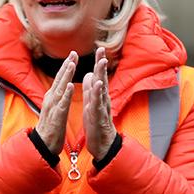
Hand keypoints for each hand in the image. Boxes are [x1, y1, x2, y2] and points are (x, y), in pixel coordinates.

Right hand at [35, 51, 78, 154]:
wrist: (43, 145)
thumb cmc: (51, 128)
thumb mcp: (54, 109)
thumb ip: (58, 98)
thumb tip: (61, 87)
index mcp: (52, 97)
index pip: (60, 79)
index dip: (66, 66)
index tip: (73, 54)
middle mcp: (51, 99)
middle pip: (60, 79)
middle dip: (67, 65)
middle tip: (74, 52)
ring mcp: (53, 107)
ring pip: (61, 88)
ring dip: (66, 75)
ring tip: (72, 63)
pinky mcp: (57, 117)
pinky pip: (62, 103)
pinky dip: (66, 94)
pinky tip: (71, 85)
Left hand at [81, 46, 117, 160]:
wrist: (102, 145)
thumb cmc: (96, 124)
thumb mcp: (92, 103)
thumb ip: (92, 89)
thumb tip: (90, 74)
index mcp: (98, 96)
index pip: (98, 76)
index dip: (98, 63)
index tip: (99, 49)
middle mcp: (102, 99)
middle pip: (102, 78)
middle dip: (101, 64)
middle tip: (102, 50)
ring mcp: (101, 107)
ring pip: (102, 89)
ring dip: (102, 75)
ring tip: (101, 62)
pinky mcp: (99, 116)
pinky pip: (98, 103)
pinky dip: (99, 93)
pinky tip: (99, 84)